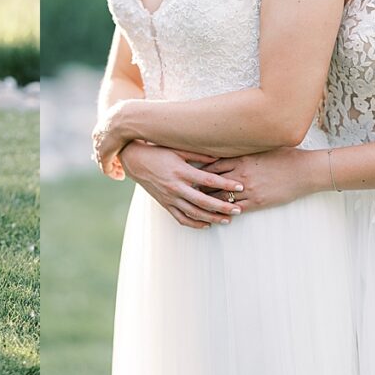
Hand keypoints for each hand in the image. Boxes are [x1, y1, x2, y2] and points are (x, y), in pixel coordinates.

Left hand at [92, 98, 140, 177]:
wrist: (126, 118)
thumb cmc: (133, 115)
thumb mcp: (132, 116)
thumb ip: (135, 121)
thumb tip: (144, 120)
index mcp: (104, 125)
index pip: (104, 139)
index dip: (113, 147)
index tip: (120, 154)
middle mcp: (98, 136)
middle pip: (100, 151)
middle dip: (111, 159)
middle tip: (120, 166)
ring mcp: (99, 146)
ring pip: (103, 161)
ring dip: (113, 168)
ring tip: (121, 173)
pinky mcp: (104, 155)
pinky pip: (106, 168)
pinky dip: (113, 173)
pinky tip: (121, 176)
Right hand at [119, 142, 244, 228]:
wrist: (135, 161)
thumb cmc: (157, 152)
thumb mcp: (177, 149)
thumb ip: (198, 155)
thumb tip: (218, 157)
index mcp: (181, 171)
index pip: (208, 180)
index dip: (225, 184)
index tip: (240, 186)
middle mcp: (176, 186)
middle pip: (203, 201)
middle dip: (222, 206)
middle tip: (238, 209)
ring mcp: (169, 197)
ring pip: (194, 212)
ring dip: (212, 218)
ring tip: (227, 220)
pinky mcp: (164, 204)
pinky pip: (180, 218)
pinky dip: (194, 223)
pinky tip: (206, 225)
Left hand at [201, 147, 322, 212]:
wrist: (304, 171)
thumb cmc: (285, 156)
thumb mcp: (262, 148)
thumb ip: (246, 148)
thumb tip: (233, 143)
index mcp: (241, 159)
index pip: (212, 165)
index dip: (199, 170)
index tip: (189, 172)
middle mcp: (240, 174)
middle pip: (211, 182)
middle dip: (198, 186)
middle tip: (186, 190)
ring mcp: (248, 189)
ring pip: (220, 198)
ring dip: (208, 201)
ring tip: (196, 204)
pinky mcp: (257, 202)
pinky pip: (236, 209)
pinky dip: (225, 212)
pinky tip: (217, 215)